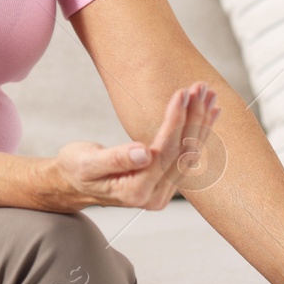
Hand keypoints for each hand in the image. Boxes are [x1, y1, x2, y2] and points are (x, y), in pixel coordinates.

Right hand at [43, 81, 218, 212]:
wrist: (73, 183)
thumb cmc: (76, 169)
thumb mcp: (86, 162)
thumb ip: (114, 159)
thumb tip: (143, 153)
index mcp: (135, 192)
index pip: (165, 152)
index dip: (176, 121)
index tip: (182, 93)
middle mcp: (154, 196)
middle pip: (183, 153)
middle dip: (194, 117)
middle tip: (200, 87)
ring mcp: (162, 192)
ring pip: (190, 154)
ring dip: (202, 122)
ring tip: (208, 94)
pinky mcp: (166, 184)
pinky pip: (188, 156)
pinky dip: (199, 132)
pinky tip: (210, 114)